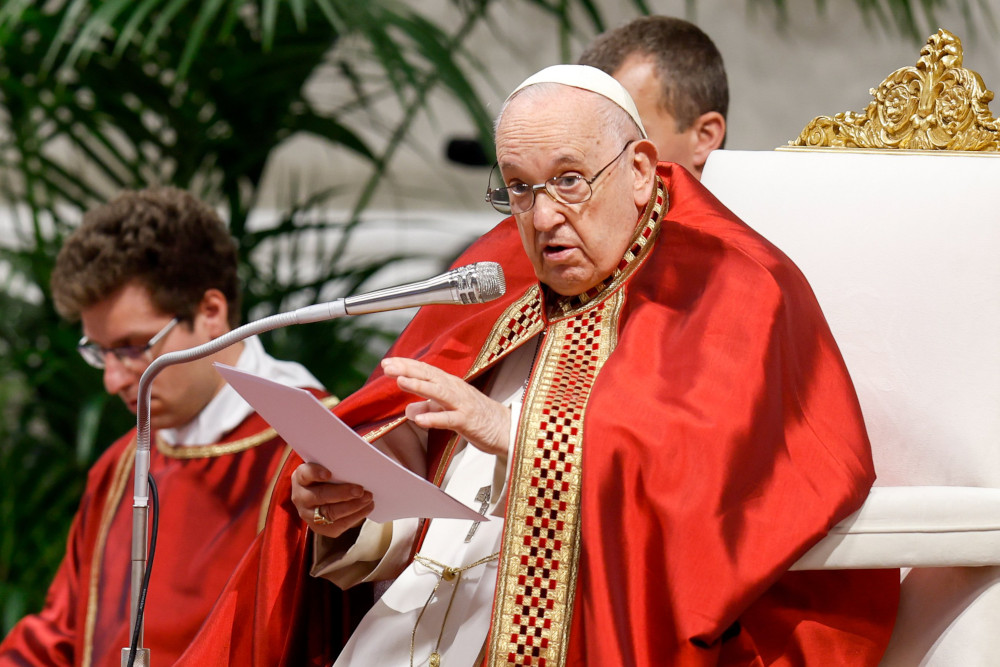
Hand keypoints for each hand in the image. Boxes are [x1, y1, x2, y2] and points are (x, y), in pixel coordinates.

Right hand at [291, 462, 373, 537]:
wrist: (323, 497)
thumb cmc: (330, 476)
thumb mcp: (329, 467)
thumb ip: (339, 463)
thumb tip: (363, 454)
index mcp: (301, 477)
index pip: (305, 474)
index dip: (315, 473)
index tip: (328, 474)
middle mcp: (300, 497)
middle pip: (320, 496)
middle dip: (342, 493)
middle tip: (360, 490)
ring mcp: (308, 514)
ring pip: (330, 513)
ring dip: (352, 506)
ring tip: (368, 498)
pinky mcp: (319, 527)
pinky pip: (337, 525)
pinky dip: (356, 516)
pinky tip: (367, 507)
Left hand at [381, 356, 510, 456]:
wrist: (507, 429)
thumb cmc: (478, 417)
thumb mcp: (448, 411)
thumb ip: (428, 408)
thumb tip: (407, 410)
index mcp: (450, 385)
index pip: (426, 371)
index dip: (407, 365)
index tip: (387, 362)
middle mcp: (456, 390)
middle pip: (430, 376)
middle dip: (408, 370)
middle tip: (387, 366)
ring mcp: (462, 404)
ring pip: (439, 393)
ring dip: (419, 386)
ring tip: (400, 382)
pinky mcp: (468, 421)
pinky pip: (450, 420)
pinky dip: (435, 419)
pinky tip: (420, 420)